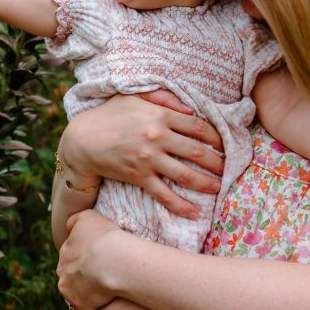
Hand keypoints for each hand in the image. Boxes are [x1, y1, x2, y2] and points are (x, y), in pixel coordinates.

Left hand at [57, 210, 129, 309]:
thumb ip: (77, 219)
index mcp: (65, 250)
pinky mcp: (82, 306)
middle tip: (102, 275)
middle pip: (72, 274)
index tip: (96, 257)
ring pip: (77, 294)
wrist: (112, 261)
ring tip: (105, 296)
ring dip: (88, 295)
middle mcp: (63, 270)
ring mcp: (70, 290)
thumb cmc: (105, 236)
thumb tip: (70, 226)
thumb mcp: (89, 216)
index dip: (84, 256)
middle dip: (82, 276)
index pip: (71, 253)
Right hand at [59, 93, 223, 218]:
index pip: (197, 126)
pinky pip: (164, 194)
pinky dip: (181, 205)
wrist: (82, 141)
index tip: (224, 144)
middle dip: (217, 162)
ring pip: (186, 174)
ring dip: (206, 183)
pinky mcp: (139, 177)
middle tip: (228, 168)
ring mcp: (149, 159)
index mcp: (159, 115)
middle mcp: (157, 137)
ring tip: (219, 187)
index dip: (215, 136)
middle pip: (197, 151)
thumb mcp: (134, 97)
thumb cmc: (109, 116)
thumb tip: (189, 108)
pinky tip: (194, 212)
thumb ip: (162, 97)